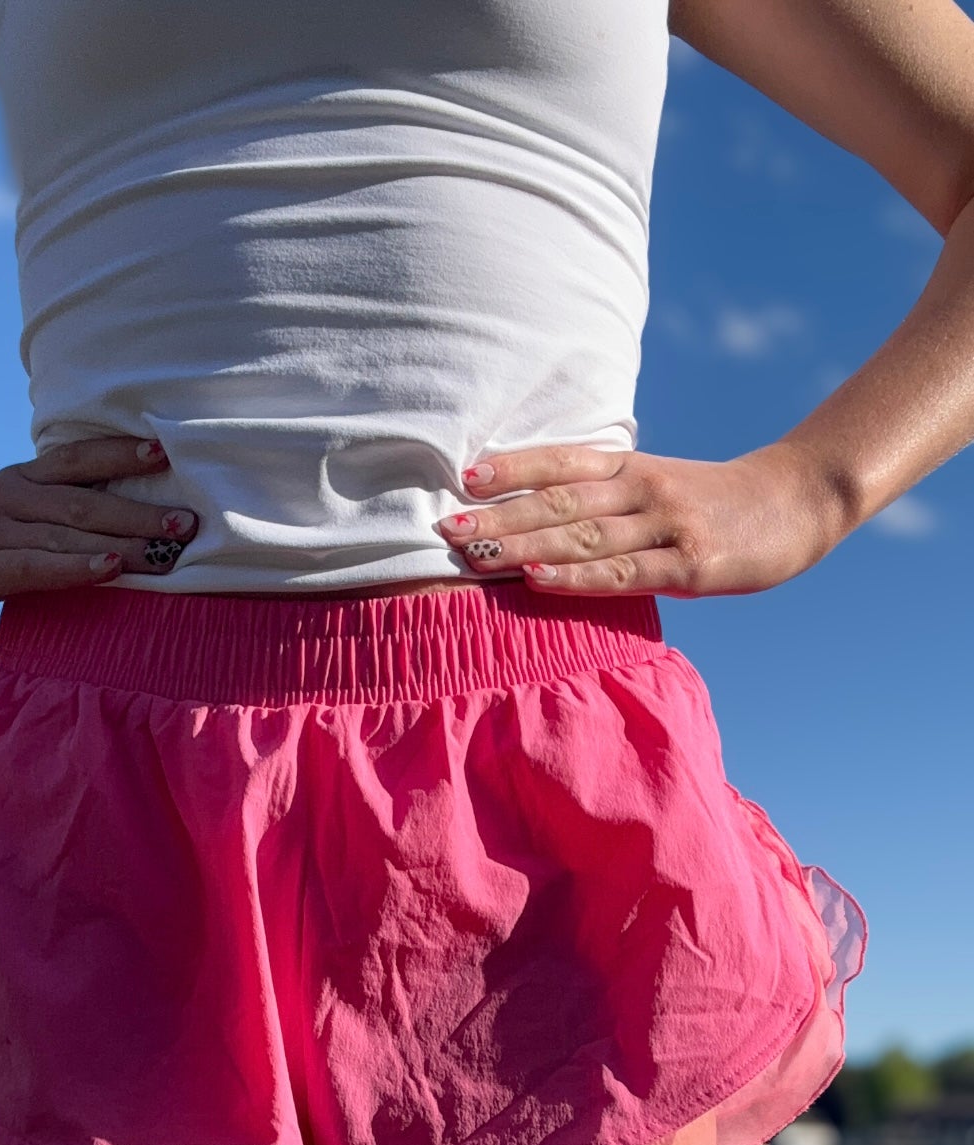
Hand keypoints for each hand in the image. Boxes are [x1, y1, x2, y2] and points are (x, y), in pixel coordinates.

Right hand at [0, 435, 199, 633]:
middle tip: (191, 520)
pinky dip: (75, 566)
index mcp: (18, 481)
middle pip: (85, 501)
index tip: (167, 452)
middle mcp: (7, 497)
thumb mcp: (6, 520)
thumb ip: (53, 518)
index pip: (77, 460)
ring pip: (67, 533)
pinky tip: (110, 569)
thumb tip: (122, 527)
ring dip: (123, 541)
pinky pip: (34, 566)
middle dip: (141, 511)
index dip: (121, 454)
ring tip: (169, 549)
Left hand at [437, 440, 849, 597]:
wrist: (799, 503)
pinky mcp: (690, 566)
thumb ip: (606, 497)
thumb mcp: (658, 485)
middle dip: (499, 515)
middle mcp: (643, 489)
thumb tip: (540, 515)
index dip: (513, 468)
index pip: (562, 463)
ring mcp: (667, 526)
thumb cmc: (716, 502)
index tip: (462, 476)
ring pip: (582, 536)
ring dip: (524, 546)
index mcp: (632, 467)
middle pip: (559, 502)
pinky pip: (623, 573)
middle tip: (446, 528)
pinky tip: (538, 579)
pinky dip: (576, 576)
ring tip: (474, 555)